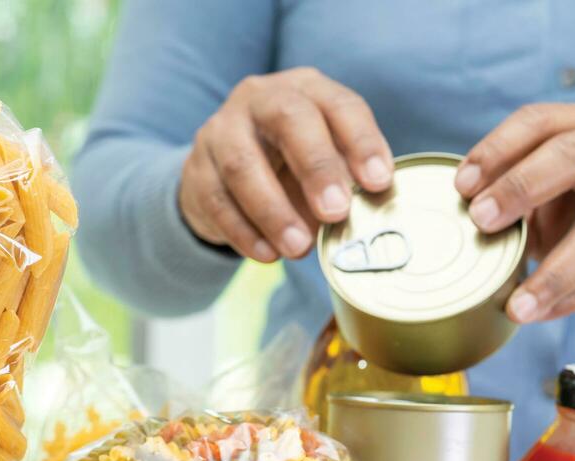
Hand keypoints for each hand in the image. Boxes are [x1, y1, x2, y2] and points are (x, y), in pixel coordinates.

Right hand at [179, 67, 393, 262]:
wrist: (224, 176)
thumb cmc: (290, 167)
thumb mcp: (324, 162)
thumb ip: (346, 180)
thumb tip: (373, 215)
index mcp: (306, 91)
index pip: (339, 105)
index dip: (361, 141)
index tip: (378, 182)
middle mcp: (261, 98)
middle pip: (289, 120)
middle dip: (317, 167)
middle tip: (336, 212)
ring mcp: (222, 130)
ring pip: (243, 164)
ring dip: (274, 211)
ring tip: (299, 248)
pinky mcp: (196, 168)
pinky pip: (217, 200)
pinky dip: (244, 232)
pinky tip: (268, 255)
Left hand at [455, 102, 574, 322]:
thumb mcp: (556, 183)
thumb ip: (516, 190)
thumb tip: (460, 219)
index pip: (540, 122)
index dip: (497, 150)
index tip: (462, 186)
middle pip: (573, 158)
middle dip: (521, 187)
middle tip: (481, 222)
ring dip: (551, 276)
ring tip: (517, 306)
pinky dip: (568, 300)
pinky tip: (538, 313)